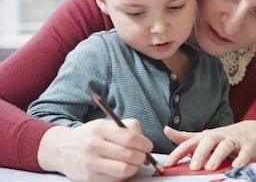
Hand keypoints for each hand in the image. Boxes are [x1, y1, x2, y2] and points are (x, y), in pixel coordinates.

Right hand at [37, 119, 152, 181]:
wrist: (62, 149)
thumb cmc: (90, 136)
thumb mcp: (105, 124)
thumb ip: (127, 128)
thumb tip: (145, 143)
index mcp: (101, 128)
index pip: (129, 138)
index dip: (144, 144)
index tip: (148, 146)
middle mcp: (94, 145)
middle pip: (129, 155)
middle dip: (142, 157)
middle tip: (143, 156)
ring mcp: (91, 163)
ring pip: (124, 170)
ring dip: (134, 168)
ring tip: (133, 164)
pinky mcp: (90, 178)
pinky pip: (115, 180)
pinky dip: (123, 176)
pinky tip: (121, 169)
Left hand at [163, 120, 255, 170]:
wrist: (253, 130)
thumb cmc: (225, 136)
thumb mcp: (204, 136)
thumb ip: (186, 137)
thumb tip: (166, 130)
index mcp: (206, 136)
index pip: (189, 143)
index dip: (178, 153)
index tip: (168, 164)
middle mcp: (218, 136)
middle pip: (208, 141)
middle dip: (200, 153)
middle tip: (194, 167)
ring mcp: (234, 140)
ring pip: (225, 145)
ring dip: (217, 156)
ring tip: (210, 167)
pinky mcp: (248, 146)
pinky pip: (245, 152)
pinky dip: (241, 159)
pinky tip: (236, 166)